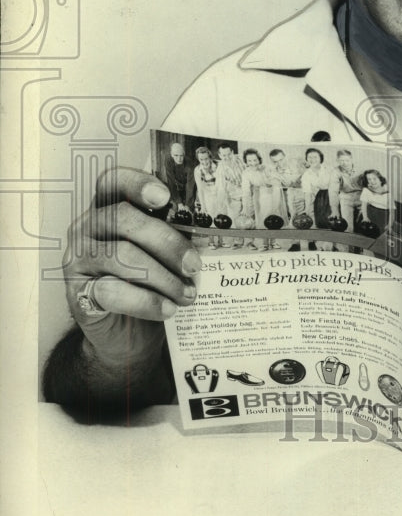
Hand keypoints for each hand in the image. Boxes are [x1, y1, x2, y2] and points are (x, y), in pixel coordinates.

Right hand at [63, 167, 200, 368]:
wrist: (125, 334)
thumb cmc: (147, 283)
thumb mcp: (160, 255)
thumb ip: (173, 235)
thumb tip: (209, 235)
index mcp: (109, 208)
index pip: (114, 181)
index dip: (137, 183)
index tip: (165, 197)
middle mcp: (88, 228)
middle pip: (125, 219)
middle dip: (167, 242)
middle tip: (195, 266)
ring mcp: (78, 259)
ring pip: (122, 256)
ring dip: (163, 277)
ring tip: (188, 294)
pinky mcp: (77, 292)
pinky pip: (112, 291)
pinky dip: (146, 301)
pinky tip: (168, 309)